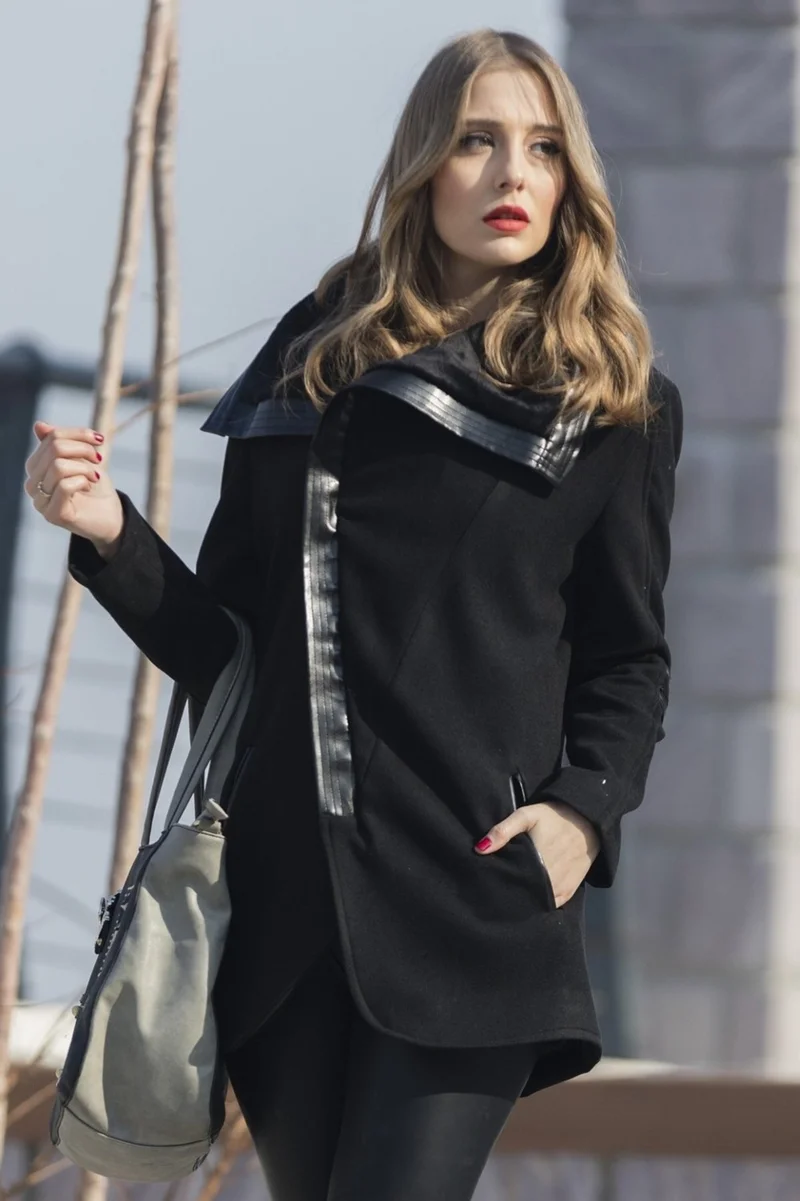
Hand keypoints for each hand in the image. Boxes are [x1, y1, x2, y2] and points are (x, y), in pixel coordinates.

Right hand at [25, 422, 124, 554]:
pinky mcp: (53, 515)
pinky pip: (65, 486)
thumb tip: (39, 425)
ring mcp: (40, 501)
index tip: (99, 439)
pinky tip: (89, 487)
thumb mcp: (81, 459)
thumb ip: (61, 443)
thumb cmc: (95, 486)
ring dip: (84, 468)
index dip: (78, 433)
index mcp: (36, 467)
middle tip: (99, 459)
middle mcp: (32, 484)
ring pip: (58, 467)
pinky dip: (83, 481)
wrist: (111, 517)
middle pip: (53, 449)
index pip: (51, 437)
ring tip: (94, 476)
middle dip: (83, 449)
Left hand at [474, 800, 599, 907]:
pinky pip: (552, 905)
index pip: (511, 883)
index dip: (499, 885)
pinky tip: (529, 900)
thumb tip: (479, 849)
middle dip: (509, 895)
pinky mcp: (570, 891)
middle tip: (496, 891)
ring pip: (537, 904)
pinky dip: (540, 905)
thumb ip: (503, 831)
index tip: (487, 884)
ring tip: (510, 897)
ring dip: (524, 902)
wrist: (588, 819)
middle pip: (523, 896)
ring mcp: (561, 888)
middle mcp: (550, 879)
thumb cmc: (554, 816)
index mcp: (537, 862)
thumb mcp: (526, 815)